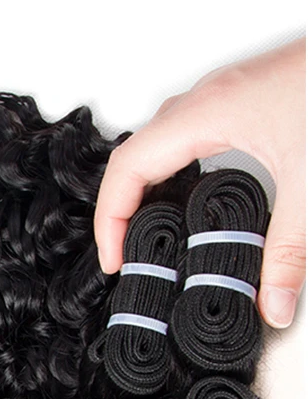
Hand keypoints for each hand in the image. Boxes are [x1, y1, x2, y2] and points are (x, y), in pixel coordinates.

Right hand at [94, 37, 305, 328]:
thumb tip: (273, 303)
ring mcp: (221, 95)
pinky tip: (186, 195)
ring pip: (154, 143)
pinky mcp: (240, 99)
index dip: (109, 219)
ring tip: (143, 231)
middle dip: (117, 209)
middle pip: (131, 157)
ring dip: (140, 187)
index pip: (127, 169)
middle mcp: (205, 100)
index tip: (116, 258)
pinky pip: (179, 134)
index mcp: (206, 113)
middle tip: (123, 253)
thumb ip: (290, 250)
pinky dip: (167, 170)